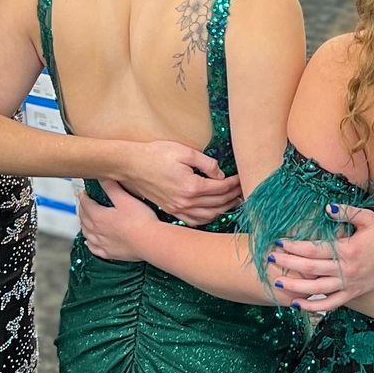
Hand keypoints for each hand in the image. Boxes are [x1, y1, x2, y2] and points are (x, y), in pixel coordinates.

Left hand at [79, 179, 156, 262]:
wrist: (149, 241)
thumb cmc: (140, 221)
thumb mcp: (125, 199)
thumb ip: (112, 187)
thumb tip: (102, 177)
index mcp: (98, 216)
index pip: (86, 204)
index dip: (84, 197)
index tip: (83, 193)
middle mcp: (97, 231)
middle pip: (84, 218)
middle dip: (82, 209)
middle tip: (83, 204)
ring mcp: (102, 243)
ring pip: (86, 233)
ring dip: (84, 225)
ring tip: (85, 220)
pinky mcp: (109, 253)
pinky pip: (93, 248)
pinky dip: (89, 243)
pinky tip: (89, 241)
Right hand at [116, 142, 241, 223]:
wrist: (131, 164)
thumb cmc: (156, 154)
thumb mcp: (184, 151)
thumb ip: (206, 163)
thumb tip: (220, 173)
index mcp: (191, 186)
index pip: (220, 187)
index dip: (234, 183)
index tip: (241, 177)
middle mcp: (186, 201)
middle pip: (217, 203)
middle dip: (232, 196)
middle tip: (242, 189)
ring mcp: (177, 208)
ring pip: (208, 215)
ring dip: (223, 209)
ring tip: (233, 202)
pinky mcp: (171, 210)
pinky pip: (193, 220)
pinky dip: (206, 218)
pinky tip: (212, 212)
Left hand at [272, 205, 373, 304]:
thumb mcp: (368, 218)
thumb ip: (346, 212)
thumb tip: (326, 209)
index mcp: (348, 250)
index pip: (313, 249)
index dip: (294, 247)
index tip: (278, 242)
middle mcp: (346, 270)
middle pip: (309, 269)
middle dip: (287, 264)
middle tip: (269, 259)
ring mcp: (349, 284)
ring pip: (316, 290)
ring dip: (294, 287)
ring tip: (277, 283)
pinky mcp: (353, 294)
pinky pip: (330, 304)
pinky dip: (313, 307)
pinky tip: (298, 304)